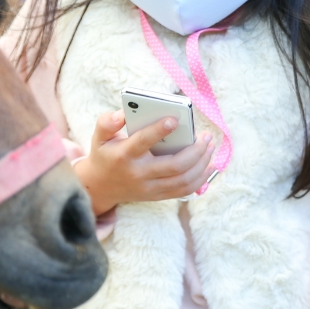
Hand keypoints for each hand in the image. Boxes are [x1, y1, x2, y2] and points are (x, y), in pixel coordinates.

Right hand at [74, 110, 216, 215]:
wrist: (100, 187)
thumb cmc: (105, 155)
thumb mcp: (99, 137)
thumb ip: (107, 122)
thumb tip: (123, 113)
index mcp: (124, 155)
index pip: (142, 142)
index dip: (159, 130)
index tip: (175, 119)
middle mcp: (139, 174)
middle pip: (174, 166)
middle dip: (195, 150)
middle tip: (206, 136)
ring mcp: (150, 188)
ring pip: (183, 180)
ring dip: (202, 164)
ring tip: (210, 147)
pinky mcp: (157, 196)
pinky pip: (184, 190)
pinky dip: (200, 179)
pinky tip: (209, 165)